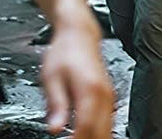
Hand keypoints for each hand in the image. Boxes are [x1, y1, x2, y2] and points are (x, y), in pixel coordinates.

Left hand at [39, 12, 113, 137]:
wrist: (79, 33)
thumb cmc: (64, 51)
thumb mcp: (52, 77)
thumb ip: (56, 104)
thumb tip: (54, 128)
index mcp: (91, 90)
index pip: (86, 128)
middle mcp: (105, 95)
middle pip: (101, 133)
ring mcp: (109, 97)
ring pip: (107, 130)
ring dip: (93, 138)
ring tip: (75, 138)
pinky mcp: (108, 98)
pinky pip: (108, 123)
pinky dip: (97, 132)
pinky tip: (83, 134)